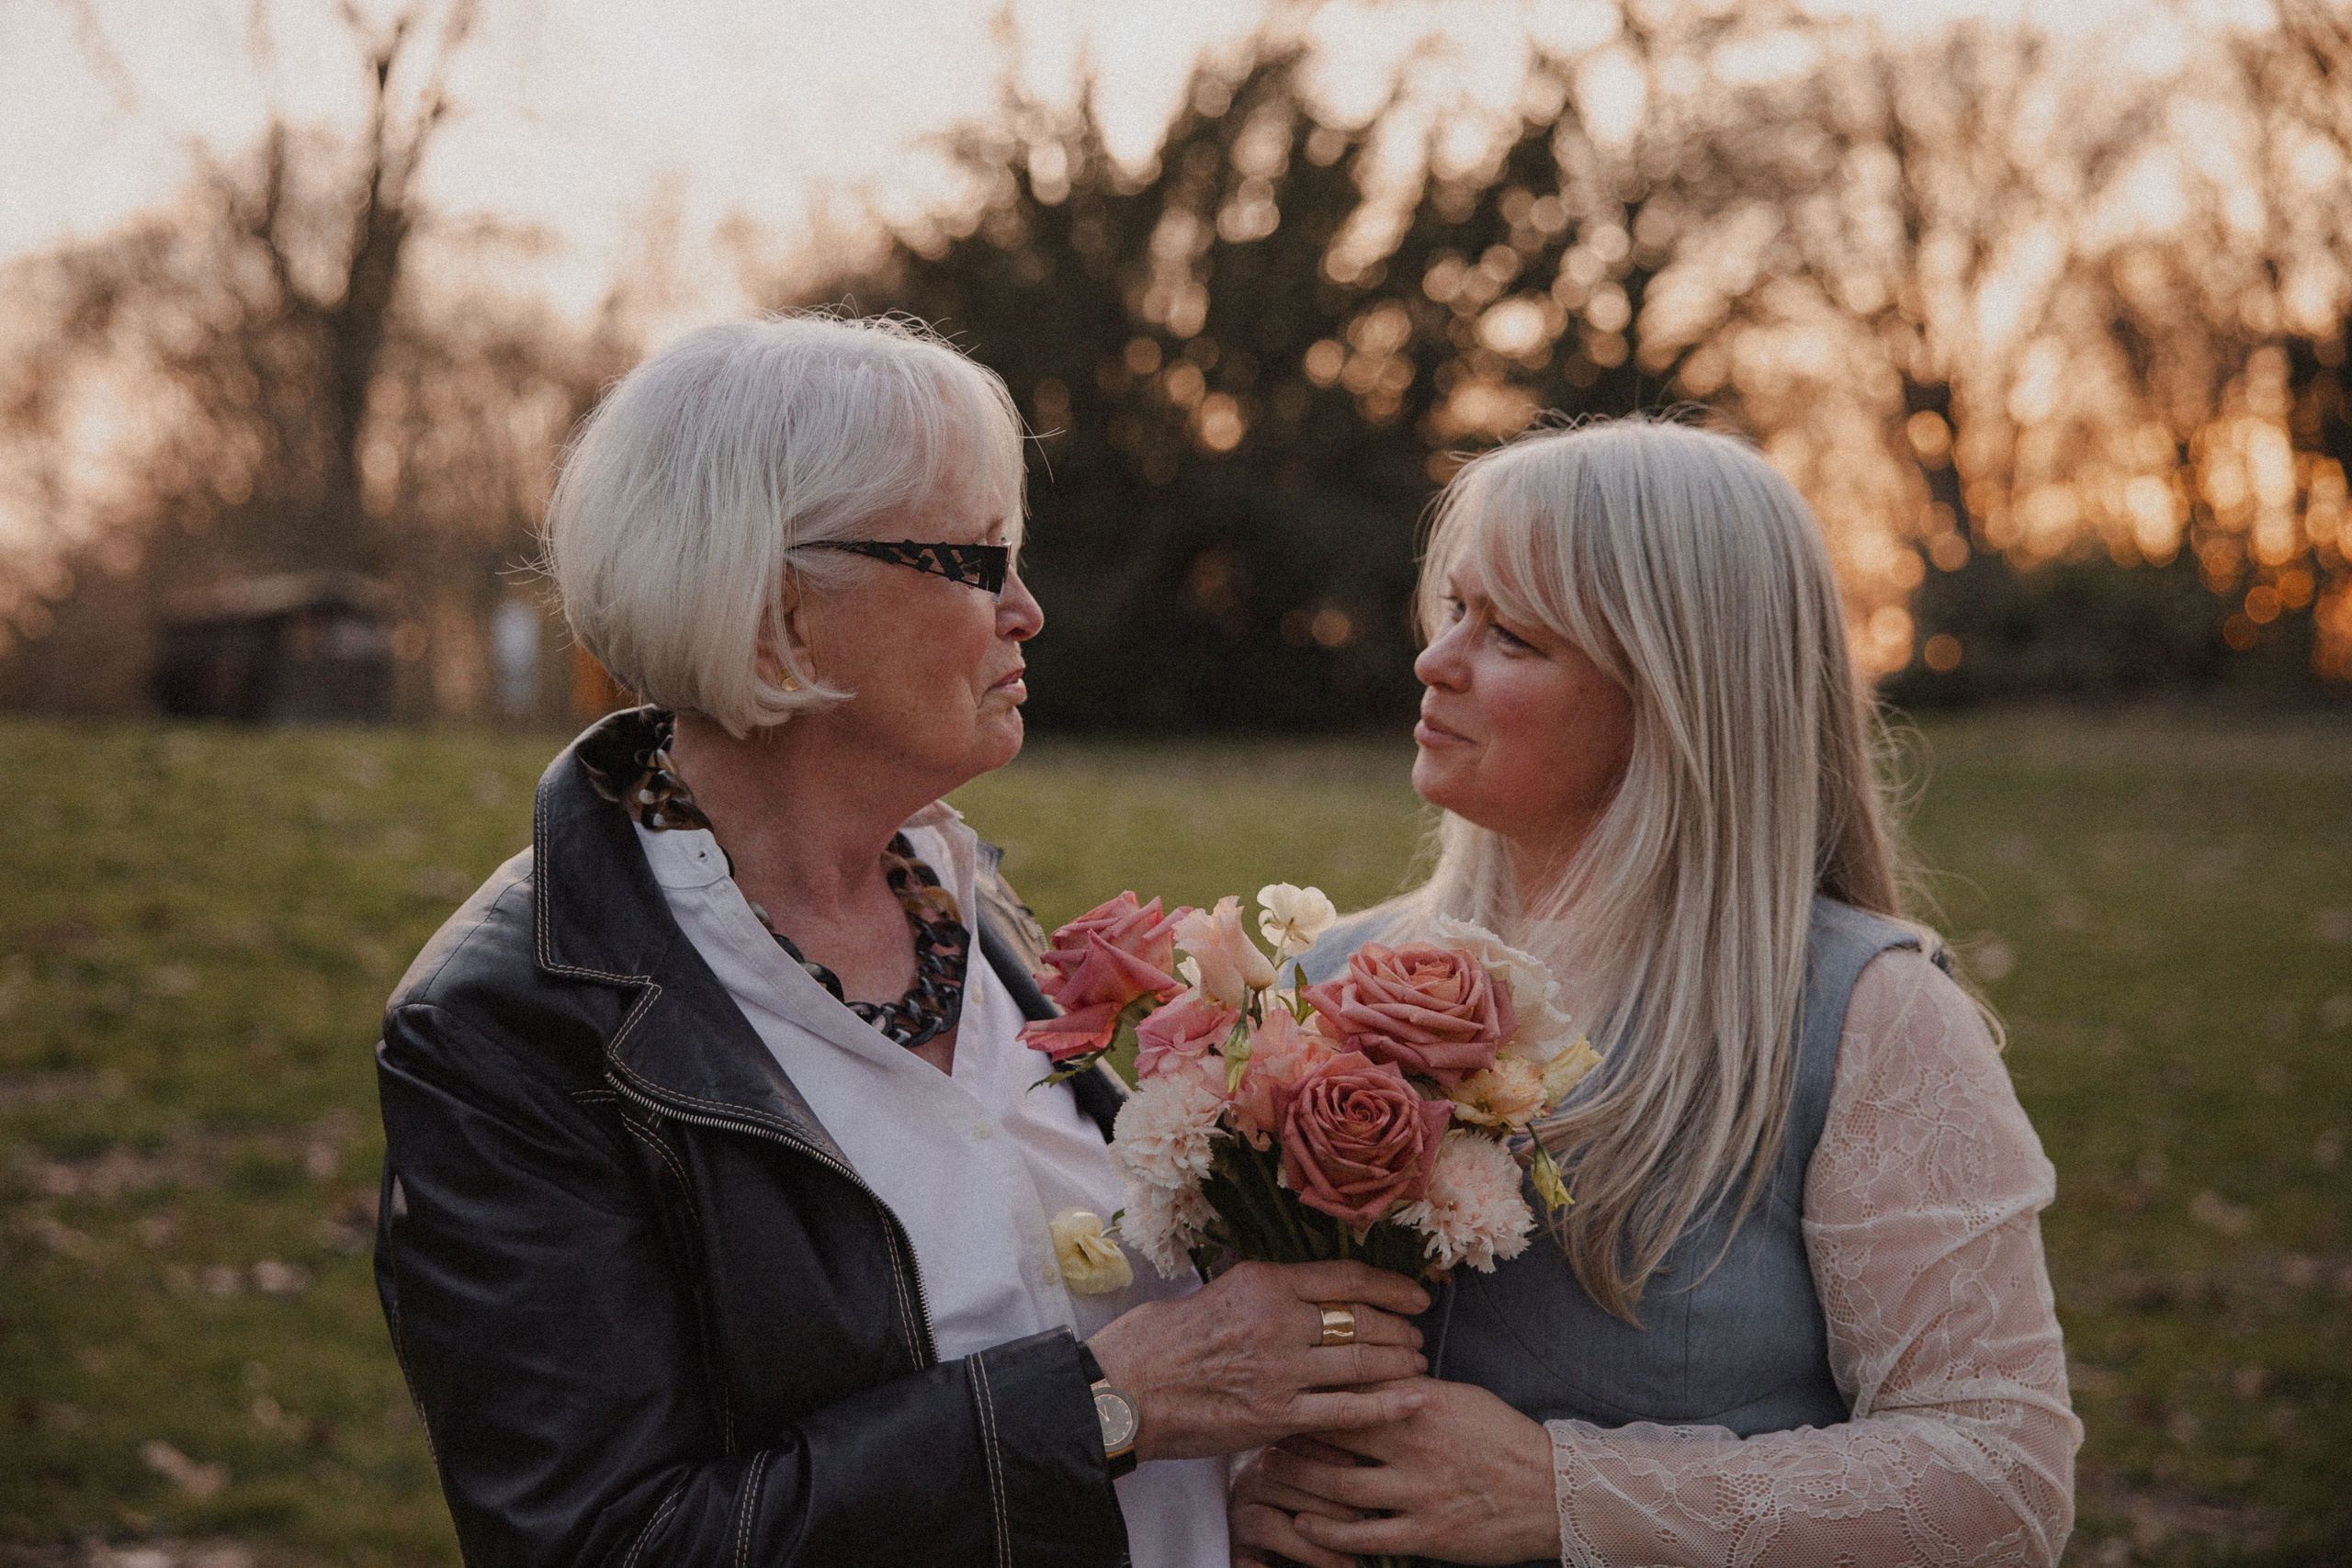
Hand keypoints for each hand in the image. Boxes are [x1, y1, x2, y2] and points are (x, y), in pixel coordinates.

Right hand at [1086, 1260, 1430, 1460]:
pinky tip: (1412, 1399)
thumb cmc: (1159, 1341)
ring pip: (1360, 1362)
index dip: (1391, 1285)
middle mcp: (1277, 1320)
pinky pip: (1345, 1410)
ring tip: (1414, 1365)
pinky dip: (1385, 1405)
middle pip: (1362, 1320)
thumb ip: (1261, 1288)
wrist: (1124, 1390)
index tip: (1416, 1295)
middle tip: (1416, 1336)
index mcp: (1262, 1281)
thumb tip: (1298, 1285)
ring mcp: (1279, 1370)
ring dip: (1397, 1364)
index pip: (1346, 1277)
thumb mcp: (1214, 1289)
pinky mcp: (1275, 1415)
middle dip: (1399, 1329)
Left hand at [1250, 1377, 1559, 1564]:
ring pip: (1339, 1486)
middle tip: (1265, 1426)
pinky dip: (1327, 1532)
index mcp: (1423, 1403)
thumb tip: (1365, 1370)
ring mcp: (1419, 1492)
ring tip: (1273, 1471)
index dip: (1314, 1386)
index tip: (1284, 1382)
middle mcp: (1415, 1444)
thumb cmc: (1502, 1437)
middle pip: (1336, 1432)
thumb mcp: (1458, 1397)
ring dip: (1301, 1480)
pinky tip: (1303, 1522)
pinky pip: (1363, 1537)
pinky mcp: (1426, 1534)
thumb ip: (1409, 1389)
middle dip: (1295, 1429)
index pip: (1354, 1387)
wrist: (1553, 1490)